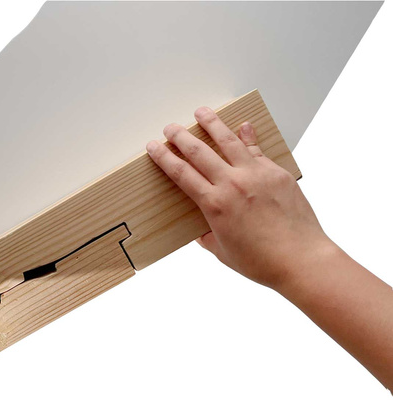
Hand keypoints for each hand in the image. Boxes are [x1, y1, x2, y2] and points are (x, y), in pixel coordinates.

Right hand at [146, 107, 335, 290]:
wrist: (301, 259)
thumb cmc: (262, 261)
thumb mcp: (223, 252)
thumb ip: (208, 237)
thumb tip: (202, 230)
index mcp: (215, 204)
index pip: (182, 174)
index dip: (164, 158)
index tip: (154, 147)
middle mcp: (233, 184)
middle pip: (199, 152)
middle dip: (181, 137)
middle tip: (170, 128)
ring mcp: (257, 175)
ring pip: (229, 141)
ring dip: (212, 124)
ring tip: (201, 112)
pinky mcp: (277, 173)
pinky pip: (257, 150)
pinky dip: (247, 136)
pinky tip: (242, 126)